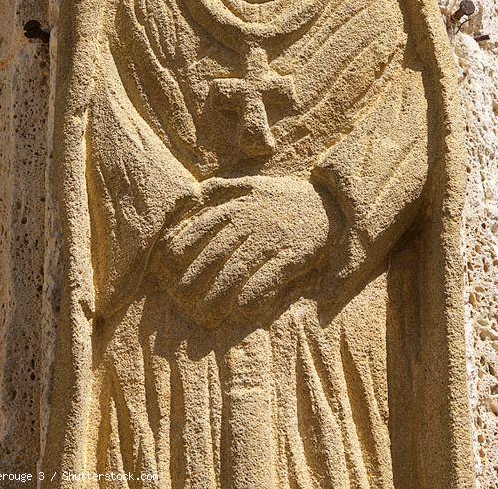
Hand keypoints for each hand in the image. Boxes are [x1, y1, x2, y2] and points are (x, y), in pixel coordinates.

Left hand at [153, 176, 331, 327]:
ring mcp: (271, 238)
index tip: (170, 267)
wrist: (327, 204)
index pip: (201, 228)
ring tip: (207, 312)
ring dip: (218, 295)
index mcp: (238, 205)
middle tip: (183, 299)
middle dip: (195, 280)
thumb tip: (192, 194)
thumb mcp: (250, 185)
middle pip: (214, 255)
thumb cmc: (281, 198)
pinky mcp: (291, 255)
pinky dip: (251, 297)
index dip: (182, 249)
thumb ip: (221, 189)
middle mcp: (251, 220)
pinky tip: (240, 309)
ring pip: (236, 271)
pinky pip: (266, 280)